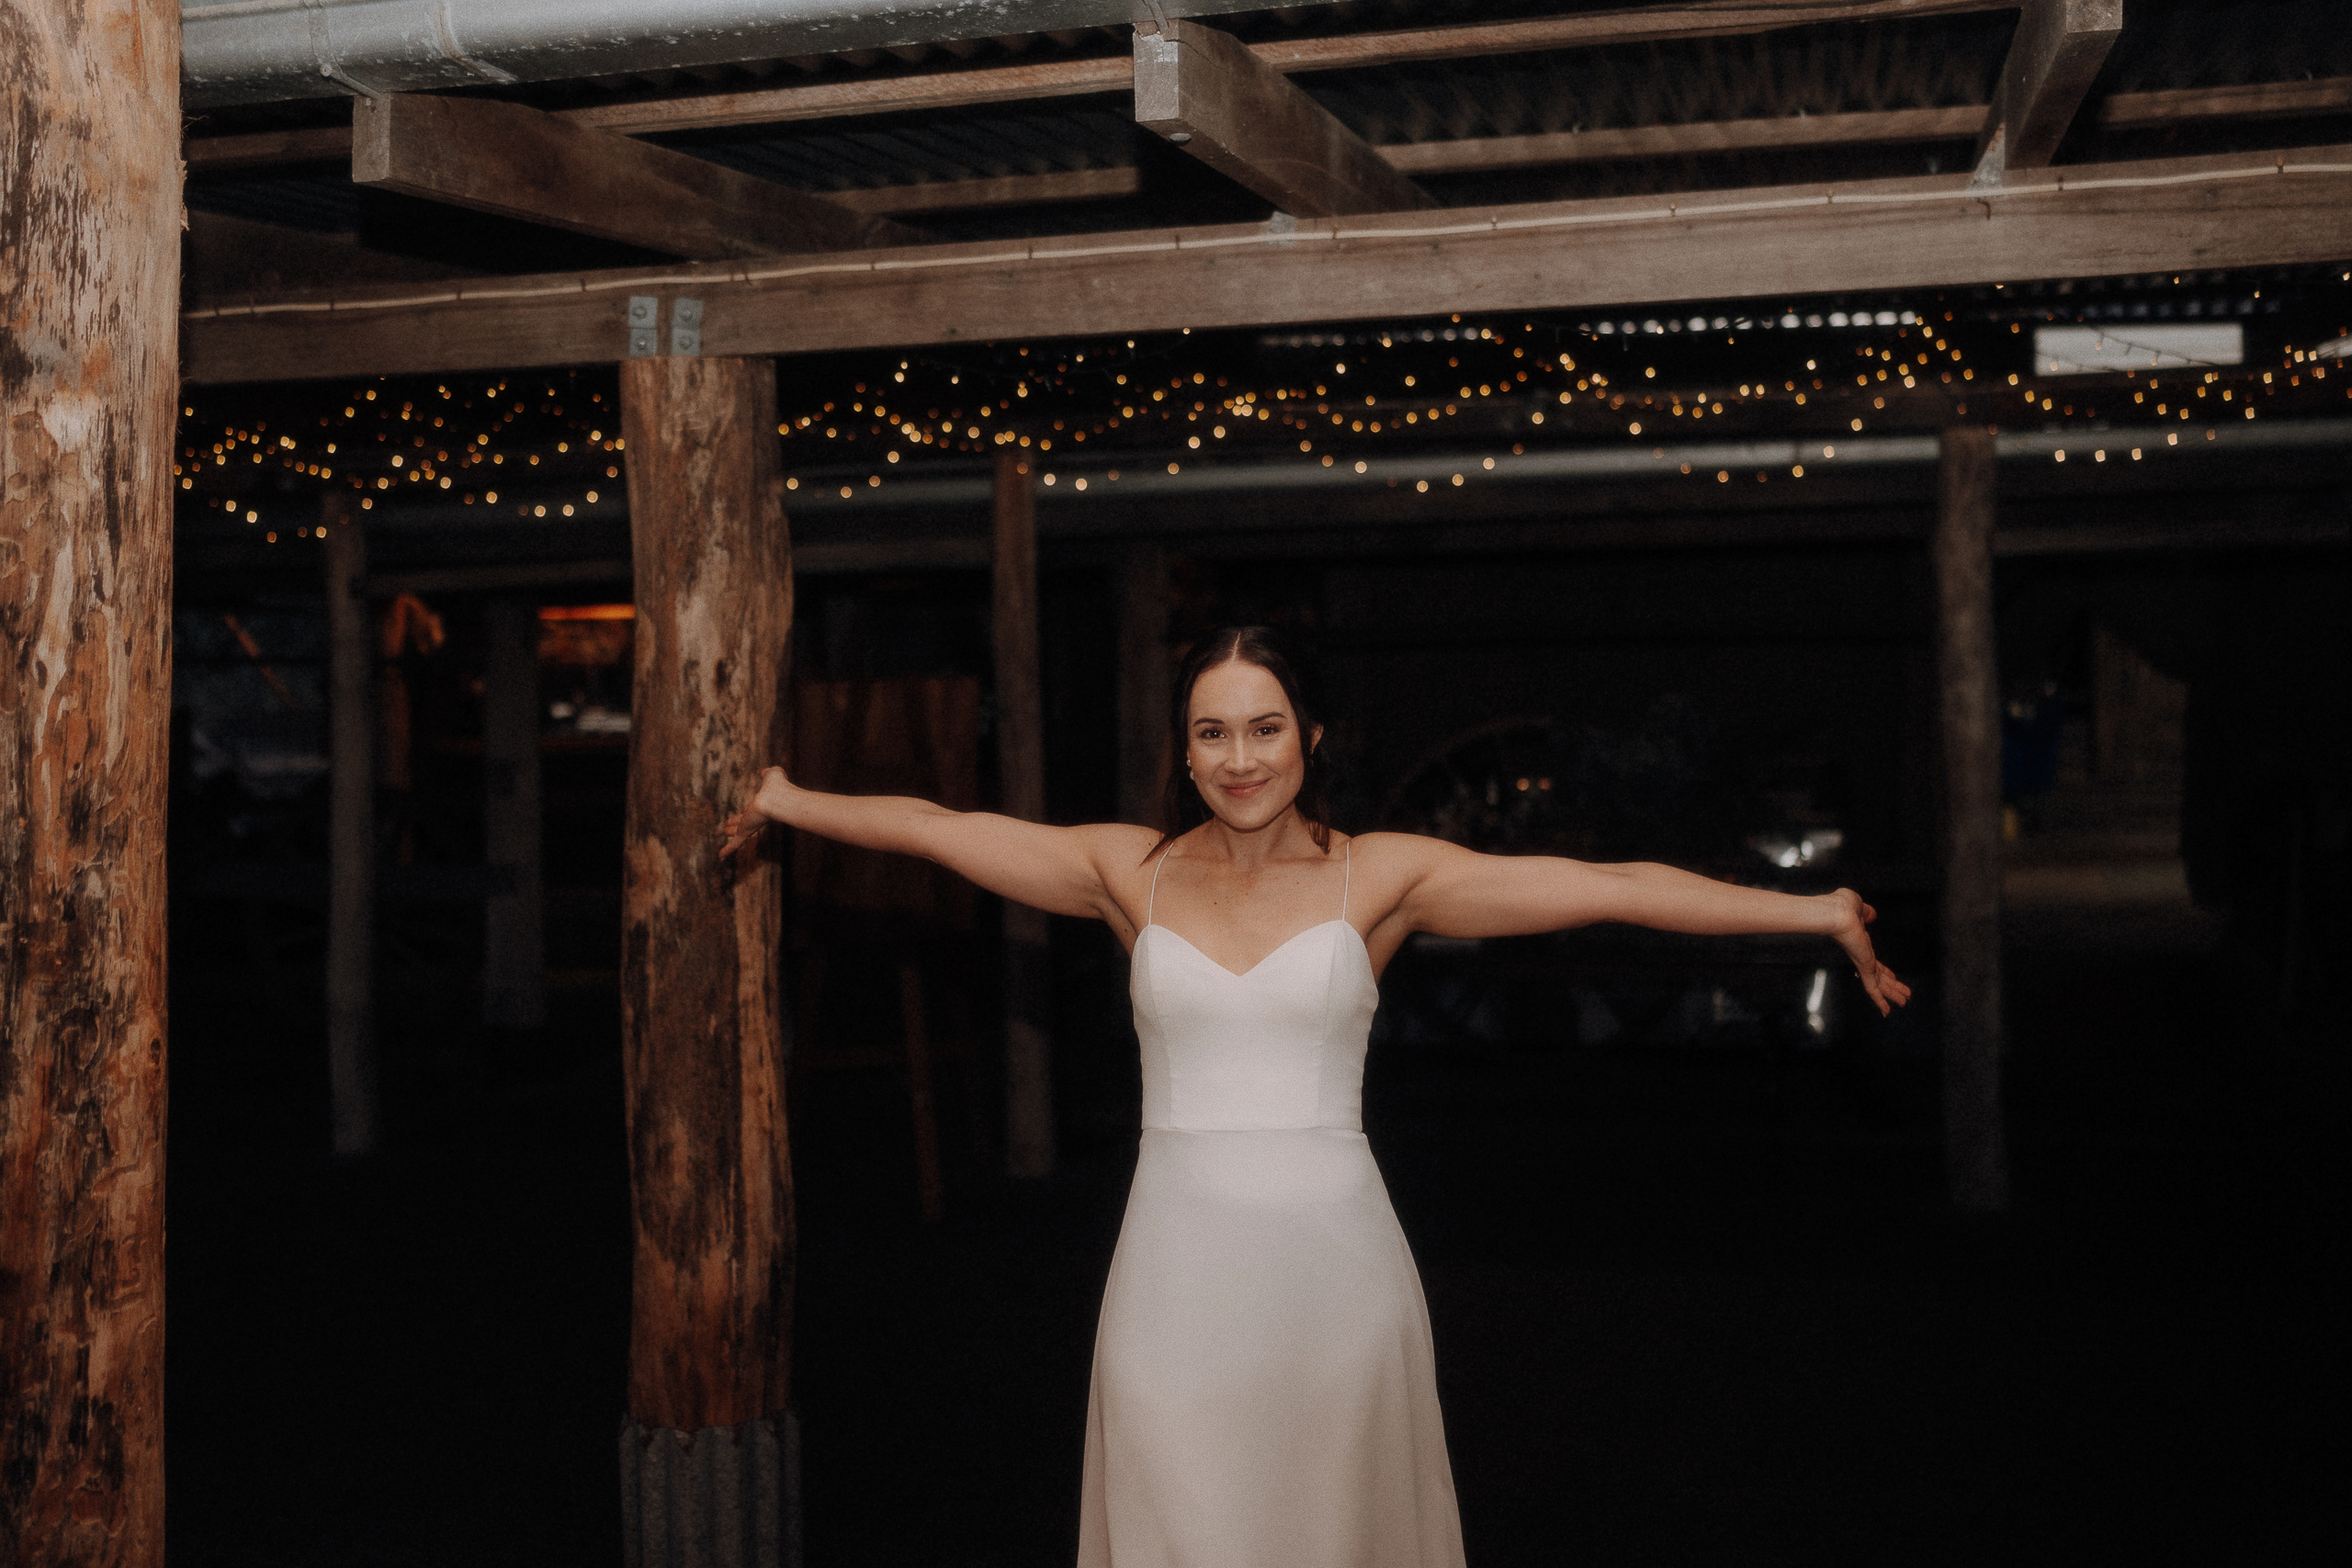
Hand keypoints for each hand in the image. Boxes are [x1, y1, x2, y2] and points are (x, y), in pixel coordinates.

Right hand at [716, 765, 793, 859]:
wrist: (778, 798)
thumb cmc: (779, 786)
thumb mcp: (773, 774)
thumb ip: (768, 773)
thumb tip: (764, 771)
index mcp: (763, 804)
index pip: (753, 808)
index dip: (749, 809)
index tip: (745, 810)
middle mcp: (757, 816)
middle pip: (745, 820)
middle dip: (737, 822)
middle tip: (729, 825)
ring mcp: (752, 825)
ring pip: (739, 830)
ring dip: (731, 832)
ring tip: (724, 833)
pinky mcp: (747, 831)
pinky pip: (736, 843)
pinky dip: (728, 850)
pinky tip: (720, 857)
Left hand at [1823, 888, 1911, 1016]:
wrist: (1835, 912)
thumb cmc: (1840, 906)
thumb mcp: (1858, 907)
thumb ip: (1866, 913)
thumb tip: (1871, 915)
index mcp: (1860, 943)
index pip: (1874, 961)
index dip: (1884, 970)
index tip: (1892, 976)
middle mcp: (1861, 955)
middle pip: (1879, 975)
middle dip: (1892, 985)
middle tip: (1903, 996)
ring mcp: (1861, 962)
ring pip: (1879, 984)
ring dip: (1892, 994)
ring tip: (1904, 1003)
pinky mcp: (1862, 967)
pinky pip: (1872, 988)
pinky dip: (1880, 1000)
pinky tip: (1886, 1012)